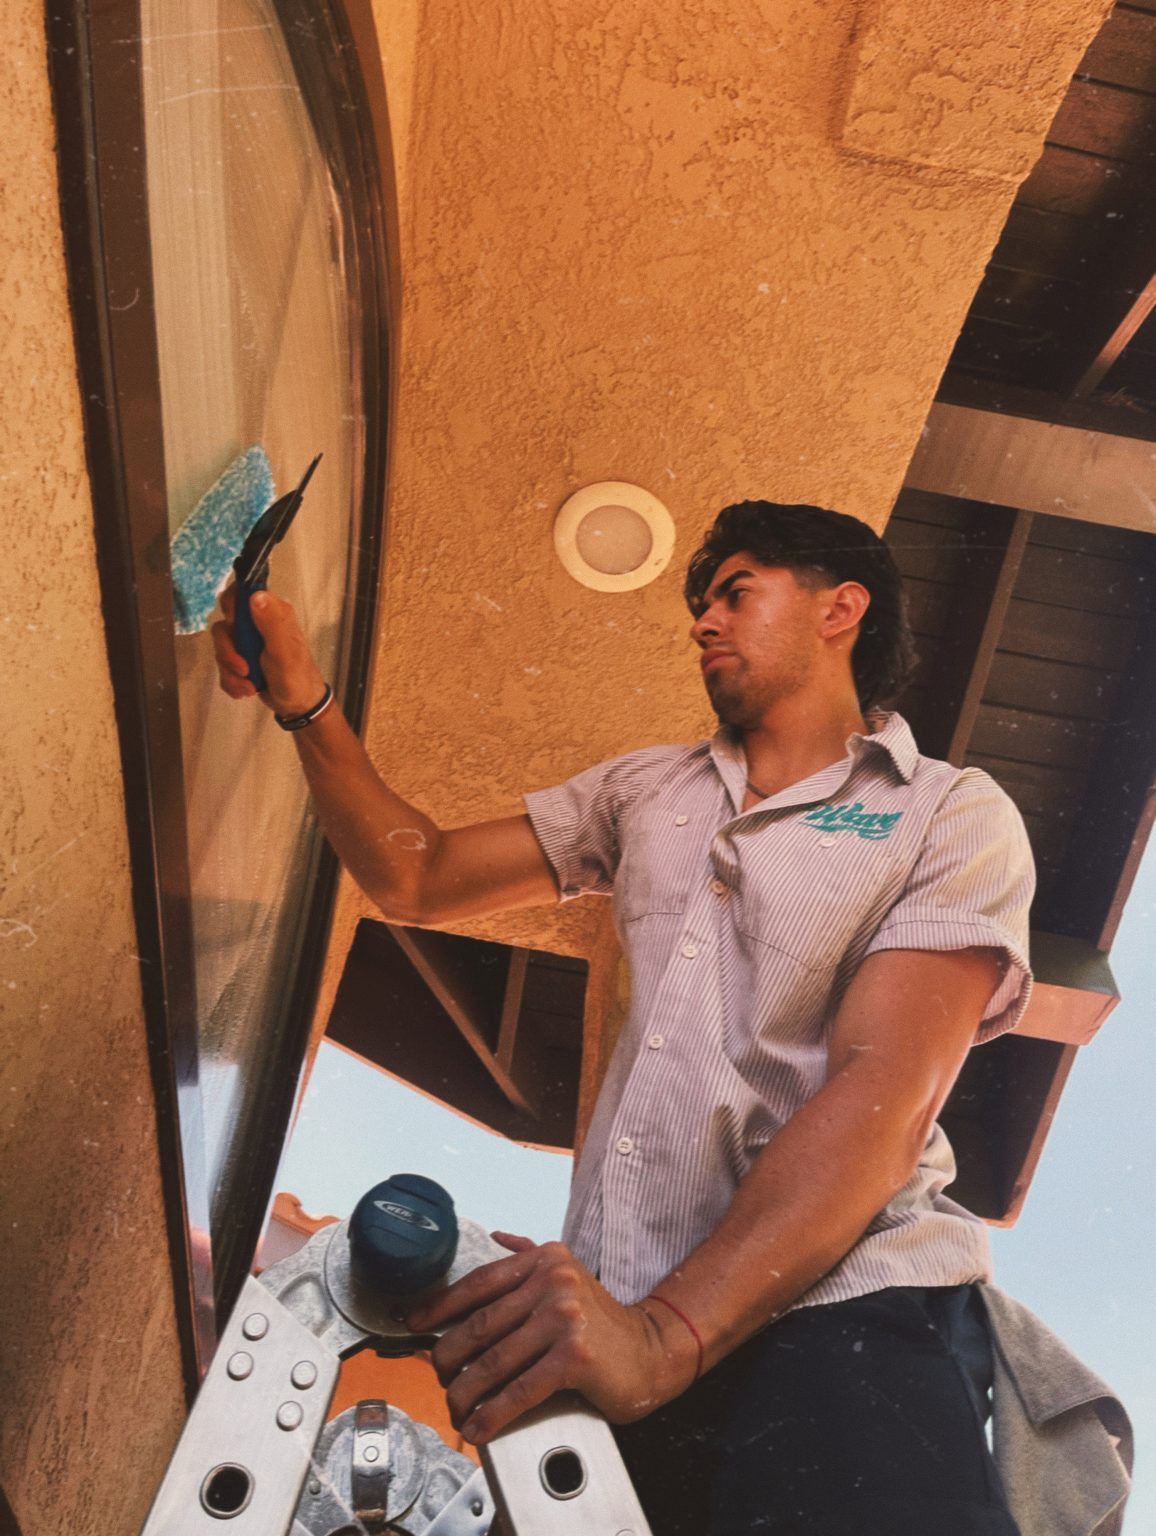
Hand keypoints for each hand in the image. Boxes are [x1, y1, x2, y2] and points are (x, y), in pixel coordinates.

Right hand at [211, 584, 326, 715]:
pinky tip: (247, 690)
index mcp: (272, 613)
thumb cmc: (296, 676)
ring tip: (251, 686)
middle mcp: (257, 623)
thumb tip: (255, 595)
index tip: (234, 626)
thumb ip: (271, 623)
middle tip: (244, 668)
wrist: (298, 705)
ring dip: (231, 672)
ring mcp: (248, 642)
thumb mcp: (284, 650)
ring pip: (222, 649)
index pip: (242, 592)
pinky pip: (223, 666)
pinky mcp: (241, 659)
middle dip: (228, 652)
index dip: (231, 606)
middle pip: (225, 625)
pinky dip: (232, 681)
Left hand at [405, 1235, 696, 1444]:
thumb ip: (530, 1258)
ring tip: (455, 1409)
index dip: (441, 1306)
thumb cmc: (603, 1323)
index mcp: (545, 1260)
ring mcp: (564, 1317)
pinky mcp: (574, 1355)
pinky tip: (480, 1426)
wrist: (652, 1350)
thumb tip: (498, 1238)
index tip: (415, 1324)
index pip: (479, 1282)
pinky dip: (493, 1413)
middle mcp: (553, 1281)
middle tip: (439, 1378)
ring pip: (494, 1361)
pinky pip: (520, 1389)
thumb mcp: (569, 1276)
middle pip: (480, 1325)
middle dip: (449, 1358)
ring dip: (465, 1392)